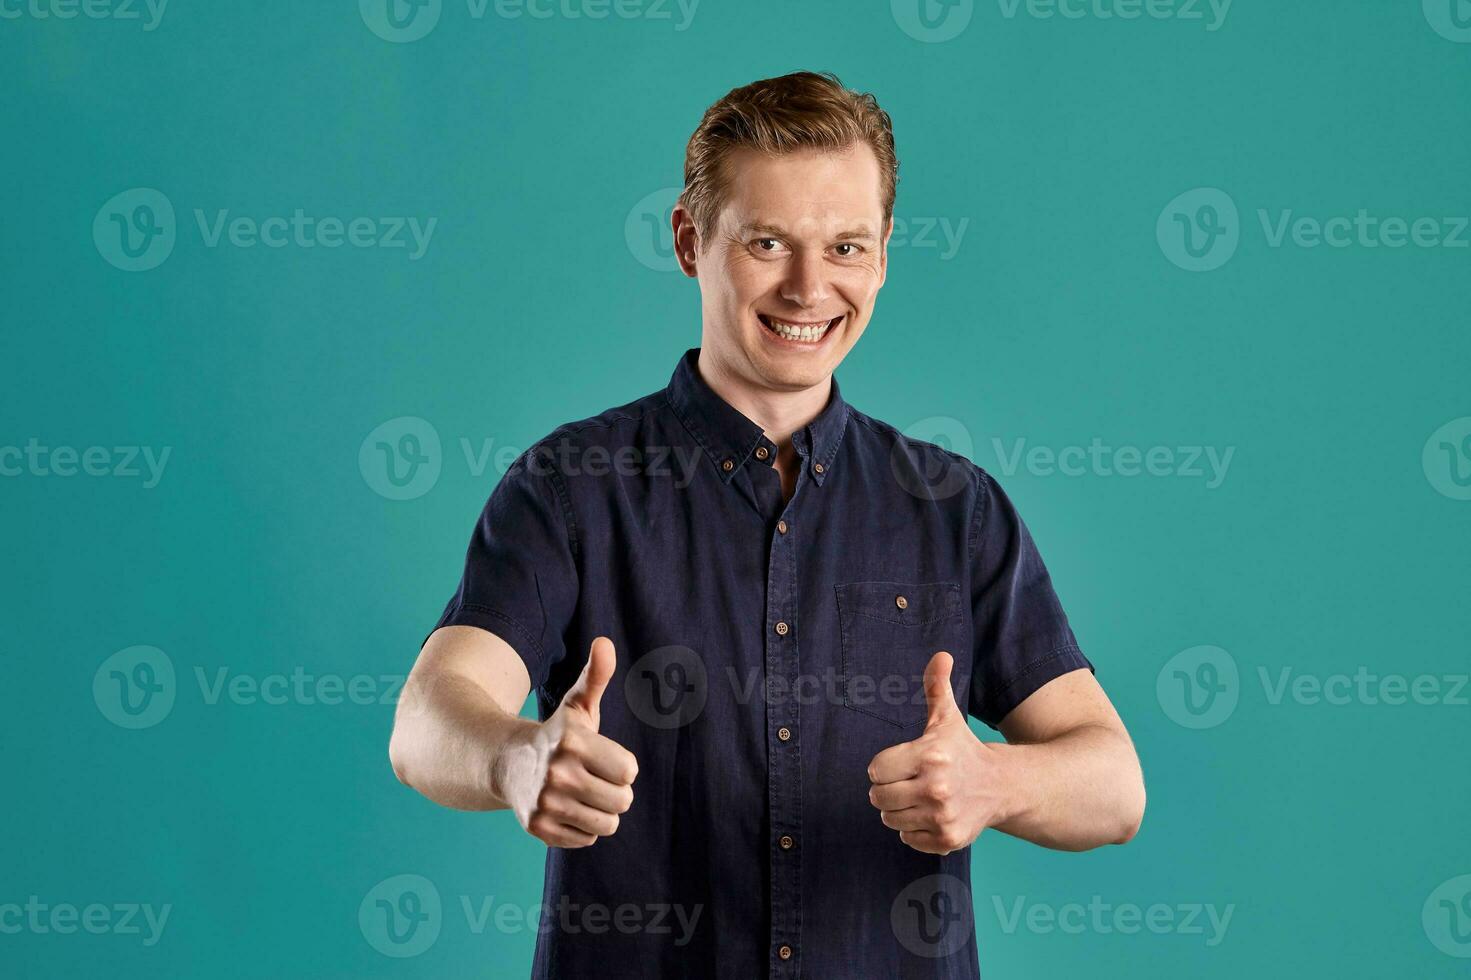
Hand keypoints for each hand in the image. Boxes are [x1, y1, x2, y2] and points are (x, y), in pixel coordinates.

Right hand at [499, 636, 638, 847]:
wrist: (507, 762)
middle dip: (614, 790)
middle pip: (622, 801)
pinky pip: (586, 838)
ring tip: (582, 794)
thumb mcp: (576, 706)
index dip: (620, 765)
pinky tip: (565, 808)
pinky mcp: (539, 828)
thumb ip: (596, 677)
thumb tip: (605, 643)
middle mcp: (558, 773)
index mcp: (573, 741)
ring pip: (607, 824)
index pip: (629, 771)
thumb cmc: (557, 734)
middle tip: (593, 778)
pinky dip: (581, 827)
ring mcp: (546, 803)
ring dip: (601, 812)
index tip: (602, 757)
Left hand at [866, 651, 1012, 854]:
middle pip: (878, 796)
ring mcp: (943, 816)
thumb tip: (941, 655)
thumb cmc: (963, 749)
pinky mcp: (948, 839)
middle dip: (888, 789)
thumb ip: (936, 686)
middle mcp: (937, 788)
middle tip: (908, 781)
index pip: (876, 769)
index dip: (886, 765)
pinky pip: (906, 838)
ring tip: (919, 797)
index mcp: (930, 755)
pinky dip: (913, 829)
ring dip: (898, 809)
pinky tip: (930, 814)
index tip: (902, 762)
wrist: (1000, 786)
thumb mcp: (947, 717)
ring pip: (889, 819)